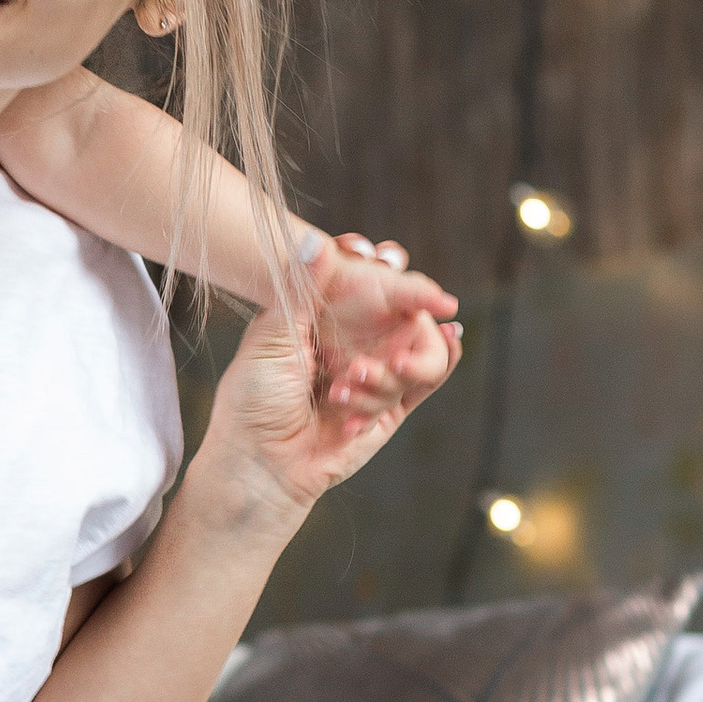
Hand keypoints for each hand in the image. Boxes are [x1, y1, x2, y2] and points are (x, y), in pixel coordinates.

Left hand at [201, 232, 460, 525]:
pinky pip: (428, 381)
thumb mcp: (272, 337)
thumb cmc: (254, 399)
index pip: (363, 279)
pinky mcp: (391, 407)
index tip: (387, 259)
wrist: (260, 461)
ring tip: (348, 387)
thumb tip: (316, 240)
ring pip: (414, 350)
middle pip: (401, 309)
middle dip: (410, 302)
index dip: (380, 266)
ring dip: (387, 371)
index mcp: (323, 315)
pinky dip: (438, 364)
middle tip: (416, 298)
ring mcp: (375, 372)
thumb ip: (301, 291)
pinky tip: (448, 341)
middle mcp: (354, 340)